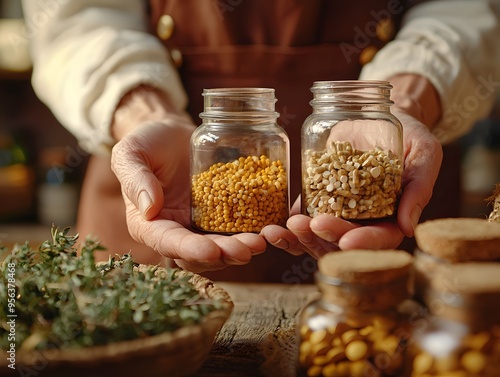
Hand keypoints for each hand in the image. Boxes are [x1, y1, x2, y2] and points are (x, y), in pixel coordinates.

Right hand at [110, 88, 265, 272]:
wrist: (172, 133)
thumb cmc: (148, 141)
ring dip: (242, 247)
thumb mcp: (132, 153)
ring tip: (262, 240)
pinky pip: (237, 227)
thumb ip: (135, 178)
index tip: (212, 250)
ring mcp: (201, 224)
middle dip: (225, 254)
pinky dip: (253, 230)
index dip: (191, 249)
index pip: (169, 243)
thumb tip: (149, 209)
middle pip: (200, 252)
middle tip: (248, 248)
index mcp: (149, 224)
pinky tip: (270, 226)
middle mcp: (176, 230)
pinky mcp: (221, 214)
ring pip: (222, 246)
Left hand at [260, 109, 442, 258]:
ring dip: (302, 236)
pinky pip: (302, 215)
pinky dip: (288, 224)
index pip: (380, 238)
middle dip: (327, 236)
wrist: (377, 117)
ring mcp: (337, 210)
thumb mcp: (423, 153)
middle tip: (312, 225)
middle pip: (344, 239)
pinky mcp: (317, 197)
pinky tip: (271, 226)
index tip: (347, 241)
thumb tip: (407, 227)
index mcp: (391, 216)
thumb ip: (419, 186)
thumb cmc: (409, 135)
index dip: (365, 242)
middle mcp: (363, 219)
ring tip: (289, 225)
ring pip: (319, 234)